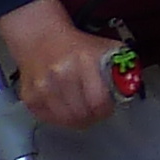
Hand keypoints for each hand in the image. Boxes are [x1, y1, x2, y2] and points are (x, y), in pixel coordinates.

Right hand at [0, 0, 122, 129]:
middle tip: (94, 112)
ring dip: (76, 120)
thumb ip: (121, 68)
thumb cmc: (77, 46)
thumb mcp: (106, 48)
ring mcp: (43, 88)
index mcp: (85, 61)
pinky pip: (48, 119)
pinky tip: (64, 107)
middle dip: (92, 117)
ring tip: (80, 111)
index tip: (108, 108)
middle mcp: (62, 76)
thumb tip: (130, 90)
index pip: (98, 101)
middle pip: (82, 115)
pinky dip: (59, 118)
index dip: (106, 110)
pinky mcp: (29, 97)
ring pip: (65, 120)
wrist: (40, 38)